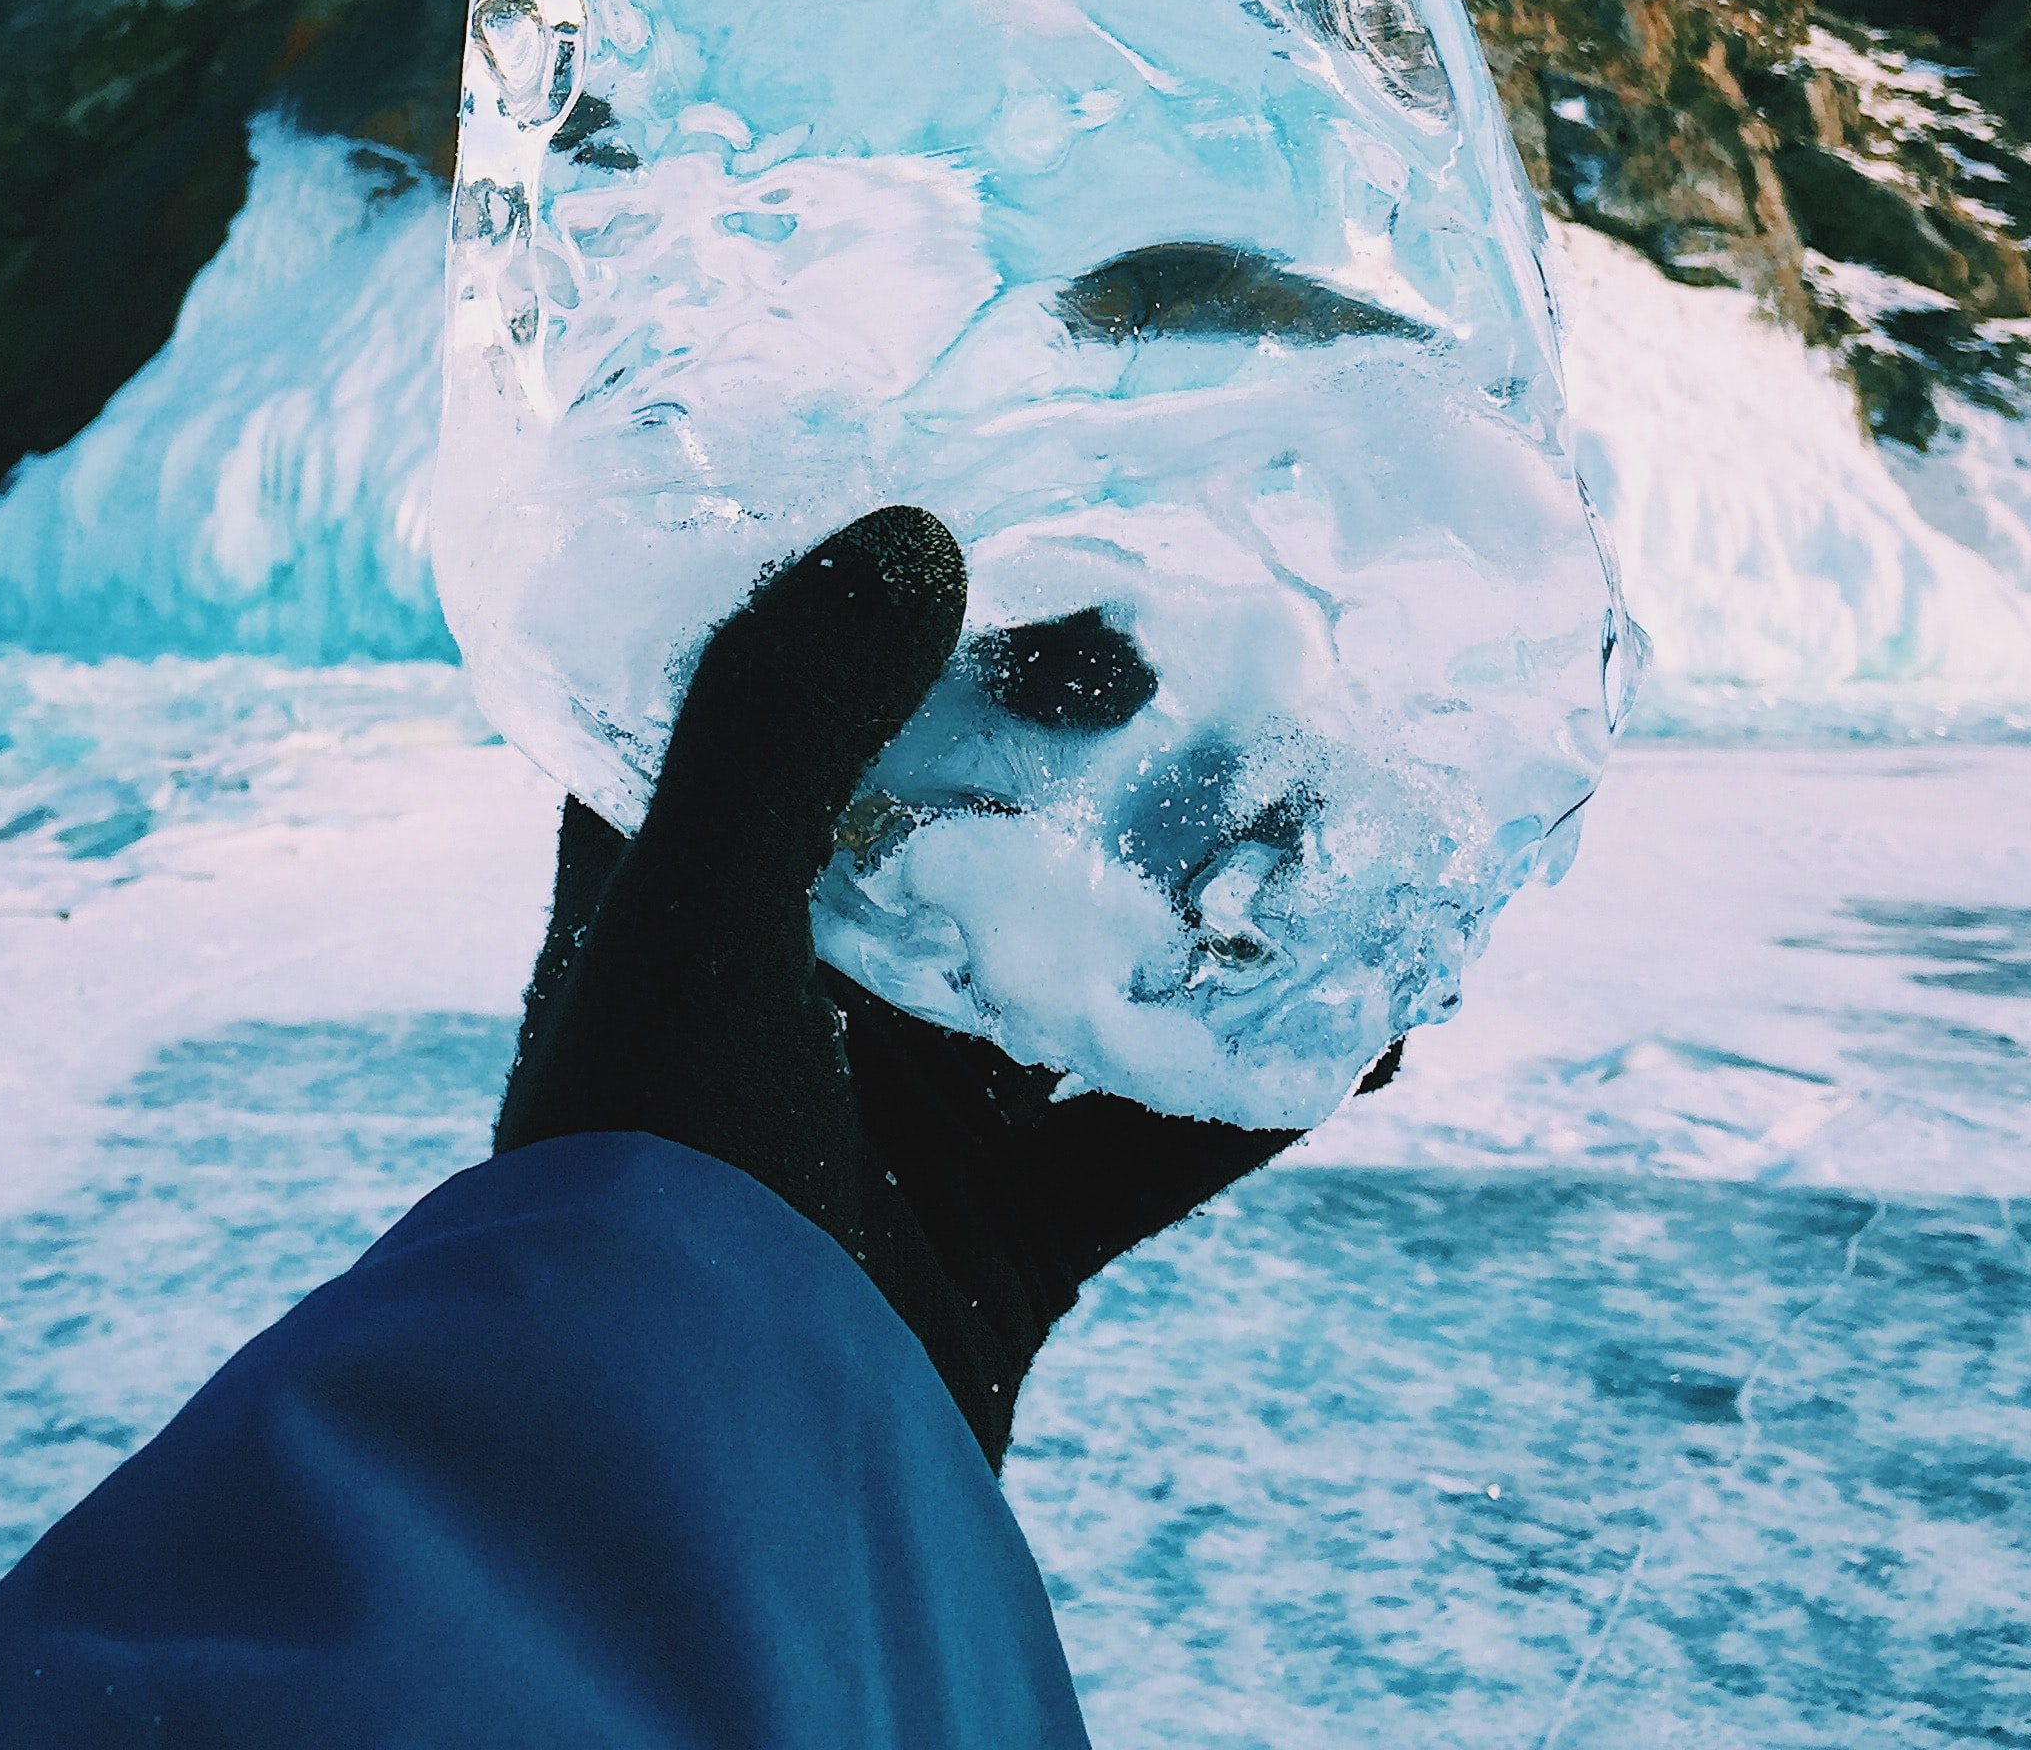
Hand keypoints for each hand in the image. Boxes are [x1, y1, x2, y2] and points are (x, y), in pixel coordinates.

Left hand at [493, 508, 1399, 1462]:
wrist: (692, 1511)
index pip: (754, 713)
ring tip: (1326, 816)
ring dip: (1191, 907)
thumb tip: (914, 526)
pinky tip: (1377, 1027)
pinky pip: (1145, 1142)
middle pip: (942, 829)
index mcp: (667, 915)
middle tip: (1206, 647)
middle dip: (1075, 746)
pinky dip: (1254, 1087)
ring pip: (1064, 977)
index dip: (863, 613)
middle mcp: (776, 1007)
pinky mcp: (992, 1248)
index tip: (994, 519)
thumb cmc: (654, 1195)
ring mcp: (889, 1132)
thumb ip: (782, 722)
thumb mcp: (695, 931)